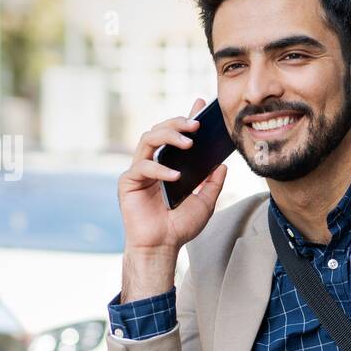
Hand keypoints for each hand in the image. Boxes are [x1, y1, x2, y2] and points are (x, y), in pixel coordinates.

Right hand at [117, 97, 227, 256]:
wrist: (162, 247)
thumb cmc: (179, 226)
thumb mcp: (205, 202)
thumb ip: (213, 183)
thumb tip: (222, 164)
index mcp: (168, 164)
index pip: (176, 135)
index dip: (185, 116)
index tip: (200, 103)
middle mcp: (152, 163)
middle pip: (159, 130)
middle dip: (177, 123)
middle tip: (196, 124)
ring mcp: (139, 171)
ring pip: (147, 139)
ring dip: (168, 136)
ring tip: (188, 143)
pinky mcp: (128, 182)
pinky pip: (142, 167)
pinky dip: (159, 169)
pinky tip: (175, 176)